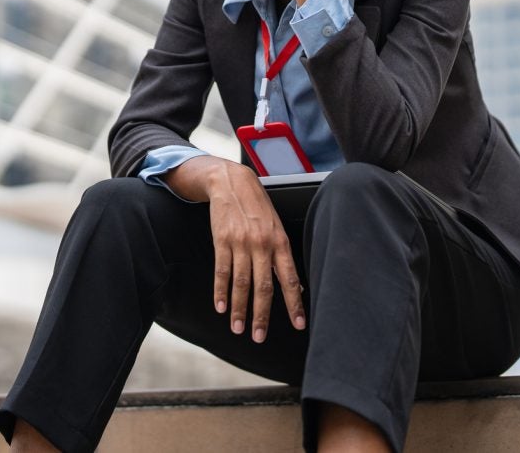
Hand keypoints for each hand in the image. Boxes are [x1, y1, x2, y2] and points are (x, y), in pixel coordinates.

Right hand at [166, 157, 305, 341]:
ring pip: (241, 283)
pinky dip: (221, 291)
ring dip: (239, 309)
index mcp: (280, 242)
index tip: (299, 325)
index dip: (295, 303)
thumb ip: (282, 257)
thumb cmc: (258, 208)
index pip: (290, 279)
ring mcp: (241, 243)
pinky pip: (222, 271)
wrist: (232, 182)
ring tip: (238, 328)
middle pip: (263, 286)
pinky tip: (221, 306)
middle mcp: (262, 244)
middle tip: (259, 337)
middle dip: (261, 315)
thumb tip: (296, 287)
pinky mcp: (222, 240)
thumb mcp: (276, 228)